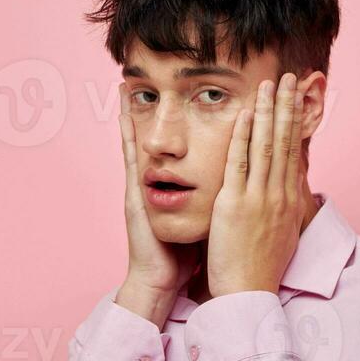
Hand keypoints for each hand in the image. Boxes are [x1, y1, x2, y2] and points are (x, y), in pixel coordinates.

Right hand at [116, 83, 201, 319]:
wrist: (160, 280)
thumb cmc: (183, 257)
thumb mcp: (203, 222)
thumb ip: (213, 205)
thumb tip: (237, 194)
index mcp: (173, 189)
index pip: (179, 150)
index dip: (181, 125)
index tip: (190, 97)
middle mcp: (156, 183)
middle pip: (158, 140)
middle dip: (156, 111)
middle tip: (149, 79)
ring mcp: (142, 187)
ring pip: (141, 142)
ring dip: (133, 113)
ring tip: (127, 83)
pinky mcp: (134, 195)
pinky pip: (130, 159)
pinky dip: (126, 135)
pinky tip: (122, 113)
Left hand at [205, 73, 305, 298]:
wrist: (248, 293)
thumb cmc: (260, 269)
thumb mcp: (282, 235)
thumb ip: (284, 209)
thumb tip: (290, 192)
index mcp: (289, 203)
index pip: (294, 153)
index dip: (295, 123)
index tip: (297, 99)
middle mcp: (279, 196)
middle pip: (285, 142)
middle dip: (287, 107)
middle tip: (289, 78)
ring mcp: (259, 199)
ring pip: (265, 146)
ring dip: (268, 112)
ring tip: (269, 84)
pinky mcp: (235, 205)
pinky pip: (239, 164)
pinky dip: (242, 137)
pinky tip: (245, 115)